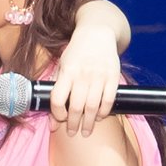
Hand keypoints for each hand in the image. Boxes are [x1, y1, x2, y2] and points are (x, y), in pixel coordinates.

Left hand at [48, 22, 120, 136]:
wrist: (97, 33)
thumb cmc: (76, 53)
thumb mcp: (62, 67)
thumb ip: (56, 93)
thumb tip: (52, 123)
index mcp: (67, 72)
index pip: (58, 99)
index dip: (57, 114)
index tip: (60, 119)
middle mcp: (83, 75)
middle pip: (76, 107)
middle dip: (73, 125)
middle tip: (72, 133)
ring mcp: (99, 76)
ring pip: (93, 107)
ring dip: (89, 123)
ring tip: (86, 131)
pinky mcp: (113, 77)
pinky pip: (109, 100)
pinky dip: (104, 112)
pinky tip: (99, 117)